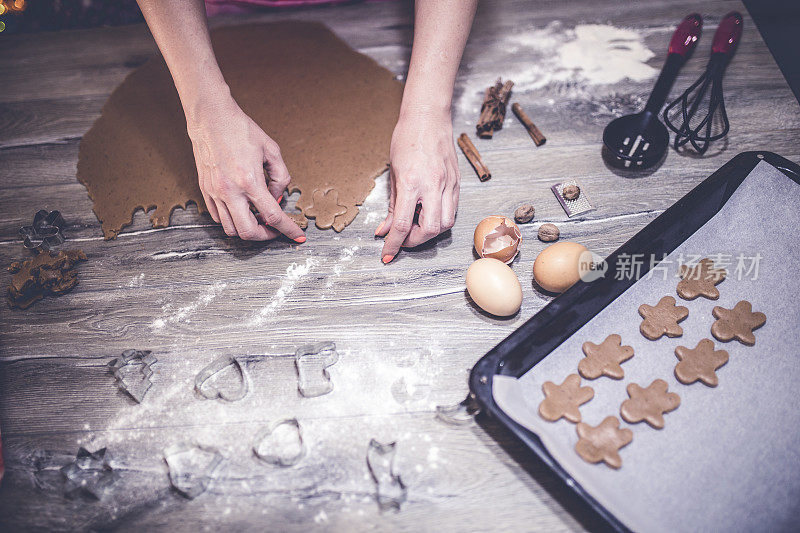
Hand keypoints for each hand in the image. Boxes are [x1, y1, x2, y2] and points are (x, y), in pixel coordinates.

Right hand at [186, 94, 304, 241]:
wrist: (211, 118)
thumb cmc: (240, 130)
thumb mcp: (272, 150)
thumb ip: (280, 177)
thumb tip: (278, 197)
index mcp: (250, 181)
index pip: (273, 216)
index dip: (288, 230)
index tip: (297, 236)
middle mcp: (230, 191)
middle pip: (248, 232)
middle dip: (265, 236)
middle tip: (273, 229)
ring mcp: (215, 192)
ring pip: (231, 229)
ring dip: (247, 228)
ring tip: (257, 217)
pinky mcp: (205, 190)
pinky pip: (217, 217)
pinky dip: (232, 220)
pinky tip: (241, 209)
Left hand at [376, 109, 460, 261]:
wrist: (428, 116)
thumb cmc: (407, 138)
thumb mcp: (393, 172)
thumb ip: (391, 204)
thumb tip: (385, 229)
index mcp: (412, 182)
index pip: (402, 224)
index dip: (394, 244)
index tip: (387, 254)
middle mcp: (433, 185)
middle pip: (429, 230)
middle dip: (414, 241)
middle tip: (402, 238)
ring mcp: (449, 184)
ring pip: (446, 224)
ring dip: (430, 232)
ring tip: (415, 225)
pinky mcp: (457, 183)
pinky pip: (452, 210)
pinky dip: (439, 219)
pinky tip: (427, 214)